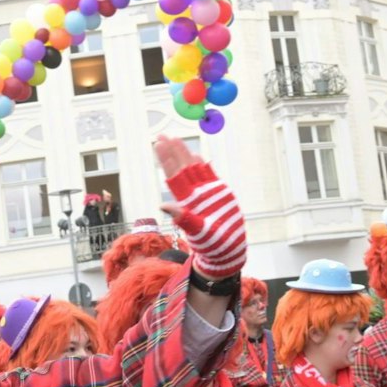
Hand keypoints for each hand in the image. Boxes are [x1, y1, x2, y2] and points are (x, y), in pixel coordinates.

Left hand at [154, 136, 245, 279]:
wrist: (228, 250)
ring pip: (193, 169)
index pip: (174, 175)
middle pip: (181, 168)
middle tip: (162, 135)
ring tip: (175, 139)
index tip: (158, 145)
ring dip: (184, 154)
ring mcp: (206, 193)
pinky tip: (196, 156)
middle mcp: (195, 194)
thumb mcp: (197, 231)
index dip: (166, 160)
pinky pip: (209, 176)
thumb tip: (162, 205)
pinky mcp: (219, 195)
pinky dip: (203, 166)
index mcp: (187, 201)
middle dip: (172, 152)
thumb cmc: (211, 245)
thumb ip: (183, 217)